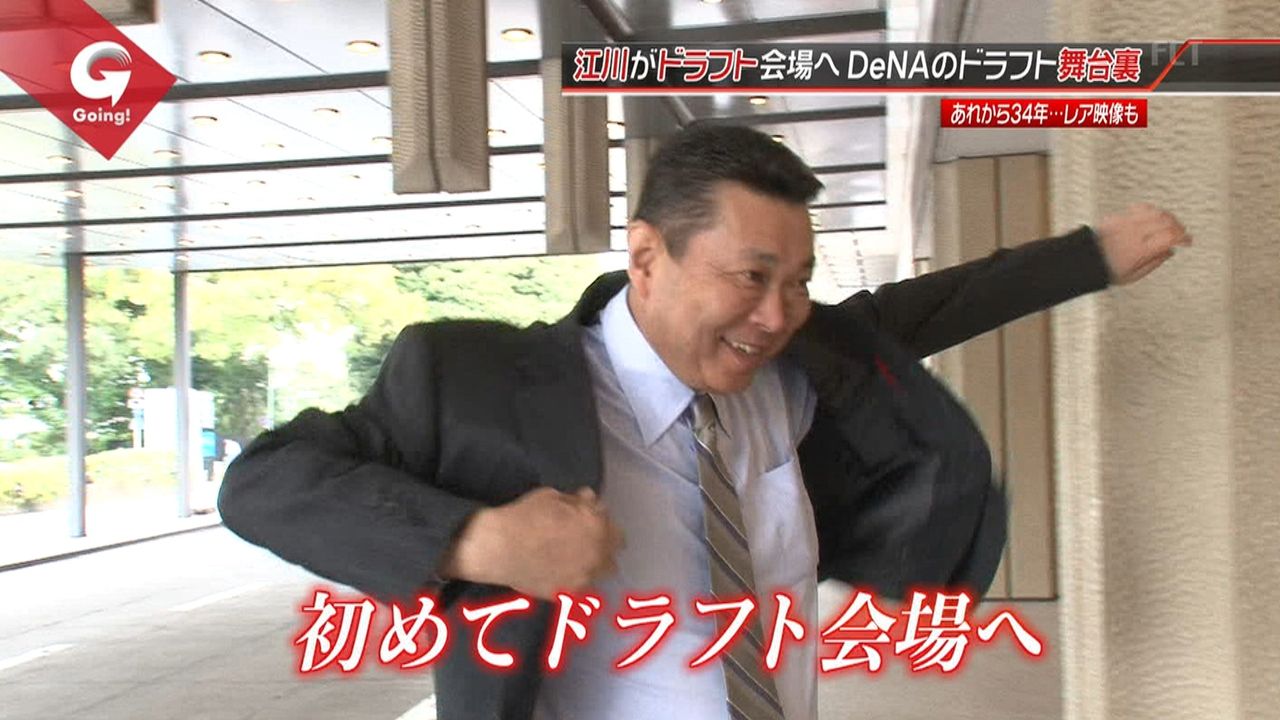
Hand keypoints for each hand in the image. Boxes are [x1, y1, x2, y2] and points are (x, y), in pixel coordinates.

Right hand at [440, 487, 622, 599]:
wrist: (499, 547)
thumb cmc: (525, 516)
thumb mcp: (554, 497)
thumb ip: (578, 502)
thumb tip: (590, 501)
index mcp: (597, 529)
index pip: (617, 535)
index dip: (604, 529)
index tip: (592, 526)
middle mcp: (596, 556)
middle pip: (612, 560)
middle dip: (602, 551)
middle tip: (584, 544)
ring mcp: (582, 578)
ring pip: (599, 577)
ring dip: (592, 567)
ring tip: (573, 560)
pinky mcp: (566, 594)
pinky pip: (580, 588)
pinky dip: (574, 580)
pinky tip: (559, 572)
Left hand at [1094, 203, 1191, 284]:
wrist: (1082, 259)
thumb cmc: (1105, 269)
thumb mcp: (1132, 276)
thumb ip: (1153, 263)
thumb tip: (1169, 252)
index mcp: (1140, 250)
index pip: (1170, 236)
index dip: (1184, 237)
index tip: (1188, 241)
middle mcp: (1134, 233)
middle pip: (1167, 221)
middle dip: (1179, 226)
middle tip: (1181, 234)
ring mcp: (1126, 222)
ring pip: (1156, 212)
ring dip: (1168, 217)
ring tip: (1170, 225)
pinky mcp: (1118, 216)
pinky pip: (1141, 208)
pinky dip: (1152, 211)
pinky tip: (1154, 218)